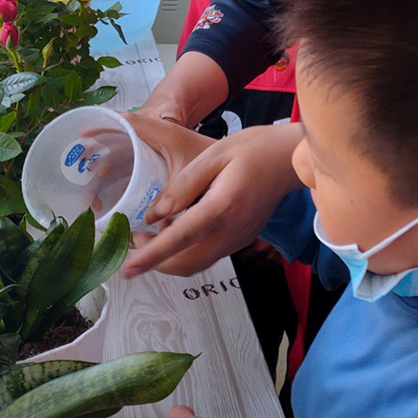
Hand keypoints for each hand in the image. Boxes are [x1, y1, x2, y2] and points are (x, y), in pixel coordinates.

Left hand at [122, 122, 303, 277]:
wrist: (289, 159)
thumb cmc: (254, 149)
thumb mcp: (214, 155)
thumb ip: (183, 185)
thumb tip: (155, 213)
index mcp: (223, 206)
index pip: (181, 238)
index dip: (151, 255)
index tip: (127, 268)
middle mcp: (231, 231)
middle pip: (187, 263)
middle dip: (155, 262)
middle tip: (134, 240)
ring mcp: (238, 239)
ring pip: (197, 264)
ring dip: (170, 259)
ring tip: (150, 237)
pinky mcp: (241, 240)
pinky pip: (209, 255)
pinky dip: (187, 252)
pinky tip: (177, 229)